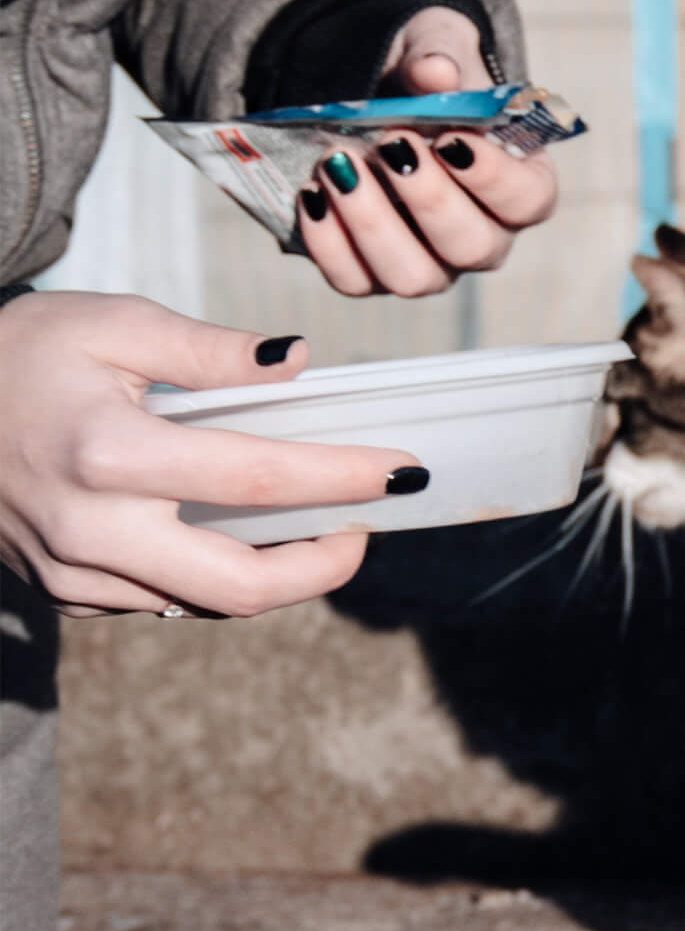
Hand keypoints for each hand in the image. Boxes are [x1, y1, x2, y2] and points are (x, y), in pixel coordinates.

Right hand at [0, 292, 418, 616]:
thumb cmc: (16, 354)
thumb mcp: (107, 324)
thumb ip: (207, 349)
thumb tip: (298, 363)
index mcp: (107, 453)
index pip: (258, 479)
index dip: (342, 479)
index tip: (401, 472)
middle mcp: (92, 528)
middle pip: (243, 587)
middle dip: (324, 567)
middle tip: (362, 528)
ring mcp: (77, 573)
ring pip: (210, 605)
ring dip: (278, 576)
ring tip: (317, 530)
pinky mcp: (69, 594)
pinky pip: (168, 604)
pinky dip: (218, 580)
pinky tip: (244, 542)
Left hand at [296, 6, 558, 298]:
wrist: (374, 97)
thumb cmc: (424, 81)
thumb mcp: (435, 47)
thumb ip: (439, 56)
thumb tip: (435, 72)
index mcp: (517, 186)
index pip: (528, 202)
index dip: (494, 179)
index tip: (450, 138)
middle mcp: (482, 238)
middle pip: (473, 248)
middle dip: (428, 198)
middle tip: (391, 144)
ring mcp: (431, 263)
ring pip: (414, 277)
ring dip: (373, 224)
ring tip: (339, 166)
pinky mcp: (374, 272)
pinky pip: (355, 281)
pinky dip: (328, 242)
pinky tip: (313, 193)